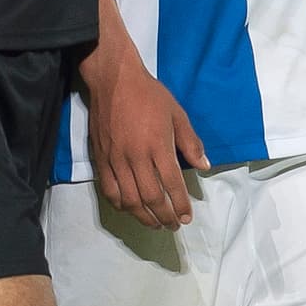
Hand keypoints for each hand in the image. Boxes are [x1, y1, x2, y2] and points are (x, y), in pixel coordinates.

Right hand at [82, 46, 207, 229]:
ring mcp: (116, 160)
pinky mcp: (101, 159)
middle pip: (151, 198)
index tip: (186, 217)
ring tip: (154, 223)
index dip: (180, 204)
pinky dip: (120, 204)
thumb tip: (204, 166)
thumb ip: (191, 142)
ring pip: (129, 199)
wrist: (114, 80)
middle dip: (164, 216)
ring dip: (143, 216)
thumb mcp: (177, 113)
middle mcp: (136, 157)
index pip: (172, 184)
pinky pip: (109, 190)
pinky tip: (130, 208)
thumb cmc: (149, 94)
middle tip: (173, 225)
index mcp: (158, 145)